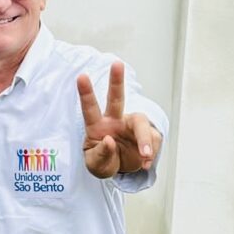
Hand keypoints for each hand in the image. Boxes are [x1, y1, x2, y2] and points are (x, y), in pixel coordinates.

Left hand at [77, 61, 161, 178]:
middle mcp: (114, 120)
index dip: (85, 92)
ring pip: (141, 123)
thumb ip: (100, 154)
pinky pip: (153, 142)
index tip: (81, 76)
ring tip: (145, 156)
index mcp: (96, 125)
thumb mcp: (96, 165)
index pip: (90, 108)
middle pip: (116, 98)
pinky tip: (144, 163)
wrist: (122, 169)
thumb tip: (109, 140)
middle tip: (117, 64)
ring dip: (145, 139)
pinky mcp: (148, 134)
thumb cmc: (103, 161)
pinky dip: (150, 155)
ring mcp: (132, 126)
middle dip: (116, 81)